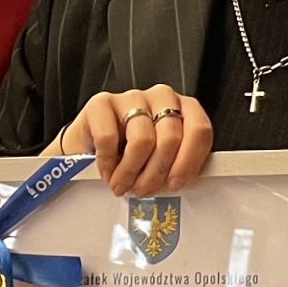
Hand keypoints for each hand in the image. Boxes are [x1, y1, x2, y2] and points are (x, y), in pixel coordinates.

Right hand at [49, 86, 214, 196]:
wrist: (88, 150)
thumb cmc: (129, 157)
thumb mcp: (160, 162)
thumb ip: (177, 166)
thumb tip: (182, 184)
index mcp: (183, 109)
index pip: (199, 129)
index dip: (189, 161)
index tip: (174, 183)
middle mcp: (161, 97)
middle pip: (171, 138)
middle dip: (156, 173)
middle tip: (143, 190)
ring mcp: (131, 97)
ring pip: (142, 140)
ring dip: (130, 172)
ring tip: (123, 185)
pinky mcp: (101, 103)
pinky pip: (109, 138)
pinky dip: (107, 163)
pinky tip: (107, 171)